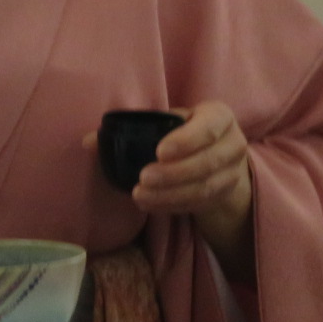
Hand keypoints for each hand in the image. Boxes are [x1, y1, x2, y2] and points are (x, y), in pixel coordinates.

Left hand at [83, 101, 254, 274]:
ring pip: (204, 187)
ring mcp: (233, 172)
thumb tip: (88, 141)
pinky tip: (151, 205)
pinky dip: (174, 205)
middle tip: (143, 179)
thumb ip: (131, 128)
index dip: (186, 140)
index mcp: (219, 116)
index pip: (209, 127)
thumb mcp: (166, 122)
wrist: (218, 155)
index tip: (159, 152)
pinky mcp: (226, 194)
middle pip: (206, 162)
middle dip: (173, 173)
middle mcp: (233, 143)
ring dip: (171, 194)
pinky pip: (200, 204)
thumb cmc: (184, 131)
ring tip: (141, 196)